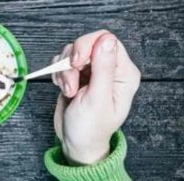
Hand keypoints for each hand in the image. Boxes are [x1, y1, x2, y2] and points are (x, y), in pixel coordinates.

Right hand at [52, 30, 140, 164]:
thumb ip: (103, 68)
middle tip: (70, 83)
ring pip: (73, 51)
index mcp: (124, 73)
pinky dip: (59, 72)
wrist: (76, 143)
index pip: (107, 40)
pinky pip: (64, 60)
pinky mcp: (78, 74)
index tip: (76, 64)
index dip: (88, 46)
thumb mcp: (97, 99)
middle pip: (87, 42)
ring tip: (69, 91)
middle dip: (72, 62)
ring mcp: (93, 70)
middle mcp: (110, 68)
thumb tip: (106, 39)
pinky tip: (63, 88)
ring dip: (64, 70)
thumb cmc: (91, 128)